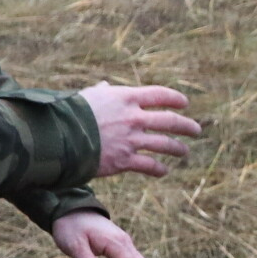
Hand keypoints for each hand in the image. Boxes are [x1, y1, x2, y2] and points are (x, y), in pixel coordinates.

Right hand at [80, 82, 199, 179]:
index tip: (185, 103)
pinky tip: (164, 171)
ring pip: (164, 144)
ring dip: (177, 148)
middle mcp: (133, 117)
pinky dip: (158, 169)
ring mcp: (131, 140)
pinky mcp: (125, 160)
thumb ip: (101, 92)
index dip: (175, 99)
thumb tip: (105, 87)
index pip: (159, 95)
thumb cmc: (70, 113)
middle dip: (186, 125)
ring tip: (184, 151)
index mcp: (126, 97)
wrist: (60, 137)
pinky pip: (149, 165)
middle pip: (169, 121)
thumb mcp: (88, 96)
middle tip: (196, 130)